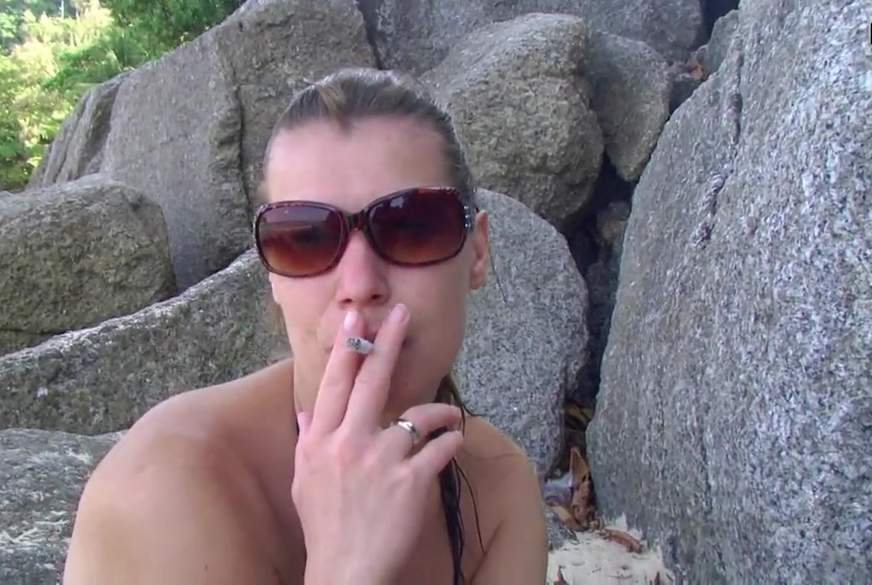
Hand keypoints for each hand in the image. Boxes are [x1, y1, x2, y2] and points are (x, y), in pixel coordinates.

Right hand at [293, 303, 463, 584]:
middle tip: (402, 313)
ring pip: (418, 413)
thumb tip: (307, 411)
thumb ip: (307, 441)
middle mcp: (349, 443)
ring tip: (449, 414)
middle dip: (388, 342)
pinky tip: (455, 442)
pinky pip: (440, 447)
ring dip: (440, 409)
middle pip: (371, 381)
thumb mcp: (303, 481)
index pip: (334, 384)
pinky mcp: (411, 481)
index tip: (357, 319)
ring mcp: (381, 460)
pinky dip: (451, 442)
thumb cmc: (324, 527)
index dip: (347, 348)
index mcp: (320, 441)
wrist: (345, 571)